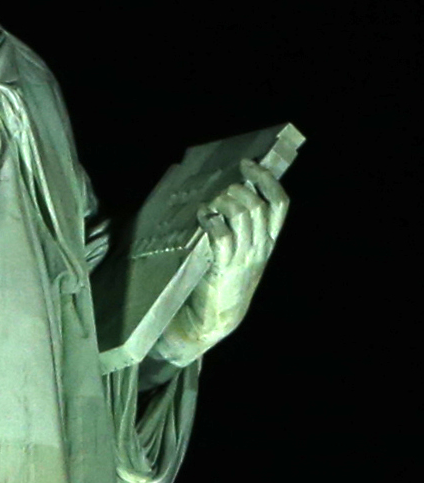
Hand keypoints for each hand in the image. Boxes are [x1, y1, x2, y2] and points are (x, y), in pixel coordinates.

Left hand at [156, 159, 289, 363]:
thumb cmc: (225, 280)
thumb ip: (243, 228)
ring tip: (211, 204)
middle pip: (258, 205)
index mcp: (269, 242)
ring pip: (242, 215)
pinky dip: (211, 219)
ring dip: (223, 202)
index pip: (280, 204)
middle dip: (238, 189)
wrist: (216, 318)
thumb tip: (230, 191)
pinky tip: (202, 215)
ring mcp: (243, 258)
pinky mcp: (223, 267)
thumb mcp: (243, 253)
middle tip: (221, 191)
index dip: (267, 180)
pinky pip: (222, 235)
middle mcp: (261, 248)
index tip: (249, 165)